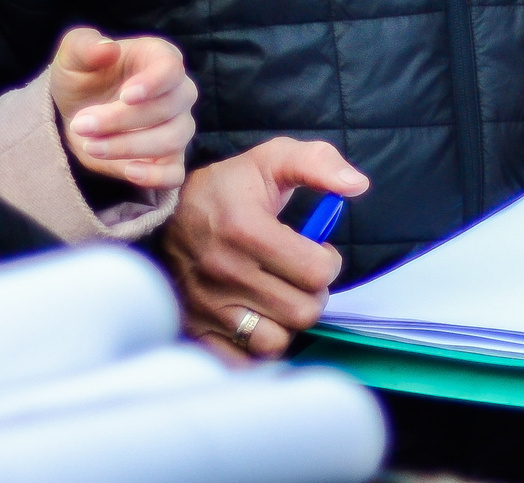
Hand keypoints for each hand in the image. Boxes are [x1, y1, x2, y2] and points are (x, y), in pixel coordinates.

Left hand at [47, 26, 197, 188]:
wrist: (76, 112)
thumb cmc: (81, 76)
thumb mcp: (72, 55)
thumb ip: (85, 45)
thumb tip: (107, 48)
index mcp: (159, 57)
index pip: (172, 68)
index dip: (153, 83)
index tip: (124, 95)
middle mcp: (178, 92)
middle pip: (168, 107)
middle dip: (122, 119)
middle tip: (82, 124)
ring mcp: (177, 126)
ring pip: (172, 139)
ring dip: (129, 146)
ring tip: (91, 145)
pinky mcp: (168, 159)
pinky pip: (175, 173)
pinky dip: (156, 176)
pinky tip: (128, 171)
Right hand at [161, 139, 370, 361]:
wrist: (165, 213)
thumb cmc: (228, 189)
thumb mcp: (272, 160)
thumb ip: (318, 164)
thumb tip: (357, 185)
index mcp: (246, 229)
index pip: (317, 272)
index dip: (327, 261)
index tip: (315, 250)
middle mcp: (224, 271)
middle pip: (303, 311)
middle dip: (312, 293)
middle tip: (299, 276)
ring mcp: (207, 306)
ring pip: (276, 341)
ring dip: (285, 323)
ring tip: (278, 298)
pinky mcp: (195, 330)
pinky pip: (241, 363)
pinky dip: (256, 349)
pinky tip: (257, 322)